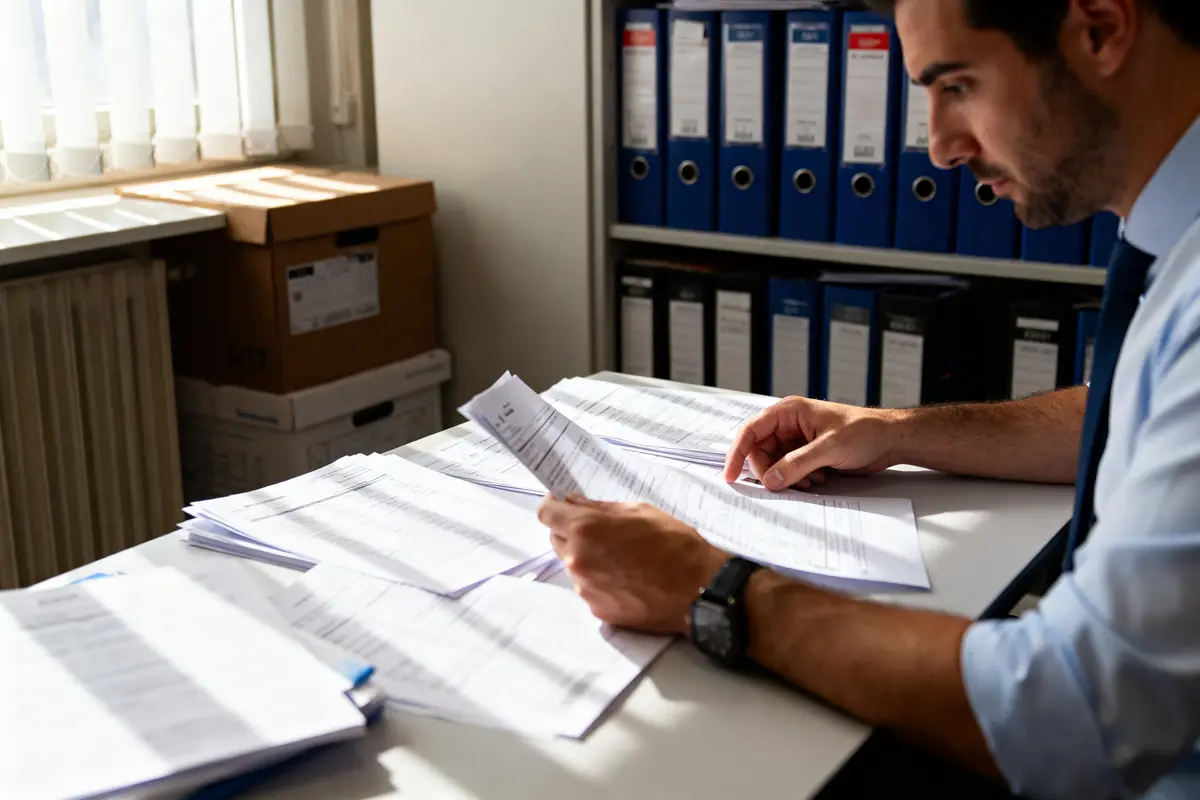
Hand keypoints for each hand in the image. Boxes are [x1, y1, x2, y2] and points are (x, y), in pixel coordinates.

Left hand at [537, 495, 728, 635]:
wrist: (698, 589)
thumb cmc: (674, 543)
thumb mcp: (638, 510)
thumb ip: (600, 508)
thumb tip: (575, 504)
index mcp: (586, 528)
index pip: (546, 513)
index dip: (555, 506)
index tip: (565, 504)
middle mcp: (577, 559)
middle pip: (556, 540)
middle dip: (572, 531)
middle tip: (601, 531)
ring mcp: (585, 588)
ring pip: (574, 565)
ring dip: (587, 558)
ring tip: (621, 558)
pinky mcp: (597, 610)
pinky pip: (588, 588)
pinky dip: (600, 581)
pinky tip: (626, 579)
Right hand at [723, 397, 899, 490]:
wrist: (890, 439)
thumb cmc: (864, 431)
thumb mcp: (829, 447)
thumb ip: (797, 463)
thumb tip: (769, 479)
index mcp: (789, 411)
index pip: (751, 430)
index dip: (737, 452)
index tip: (731, 475)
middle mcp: (789, 425)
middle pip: (760, 451)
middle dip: (768, 471)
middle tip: (778, 486)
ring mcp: (797, 440)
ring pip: (774, 463)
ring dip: (785, 478)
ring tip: (807, 482)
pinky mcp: (806, 454)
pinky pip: (788, 470)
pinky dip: (796, 480)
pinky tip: (815, 480)